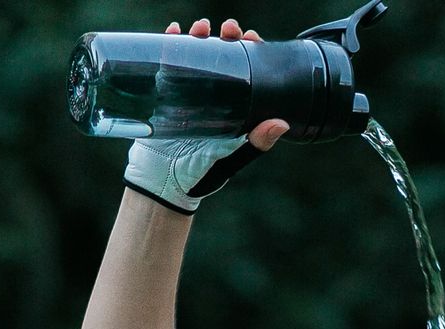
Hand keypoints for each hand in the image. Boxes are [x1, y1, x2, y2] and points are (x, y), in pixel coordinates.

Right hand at [122, 17, 290, 214]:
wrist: (162, 183)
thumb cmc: (201, 173)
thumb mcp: (231, 156)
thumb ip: (254, 143)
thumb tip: (281, 125)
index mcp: (233, 104)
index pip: (246, 69)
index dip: (251, 49)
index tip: (252, 38)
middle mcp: (212, 93)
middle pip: (221, 54)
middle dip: (226, 36)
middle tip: (228, 29)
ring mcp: (186, 91)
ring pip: (194, 54)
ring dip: (198, 35)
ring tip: (200, 29)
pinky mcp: (162, 92)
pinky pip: (165, 63)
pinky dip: (168, 44)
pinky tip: (172, 33)